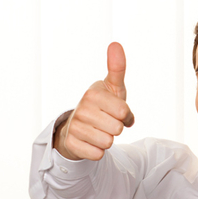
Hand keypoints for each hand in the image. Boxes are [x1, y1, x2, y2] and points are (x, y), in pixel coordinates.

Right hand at [54, 42, 134, 160]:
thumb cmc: (101, 105)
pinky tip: (91, 142)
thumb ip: (117, 68)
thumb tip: (115, 43)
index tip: (116, 111)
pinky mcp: (72, 144)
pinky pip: (97, 154)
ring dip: (107, 140)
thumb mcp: (112, 87)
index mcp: (93, 94)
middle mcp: (82, 110)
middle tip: (106, 122)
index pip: (124, 112)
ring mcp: (75, 127)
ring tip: (99, 131)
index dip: (125, 115)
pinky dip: (98, 151)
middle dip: (116, 129)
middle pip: (117, 129)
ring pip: (108, 143)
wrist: (77, 126)